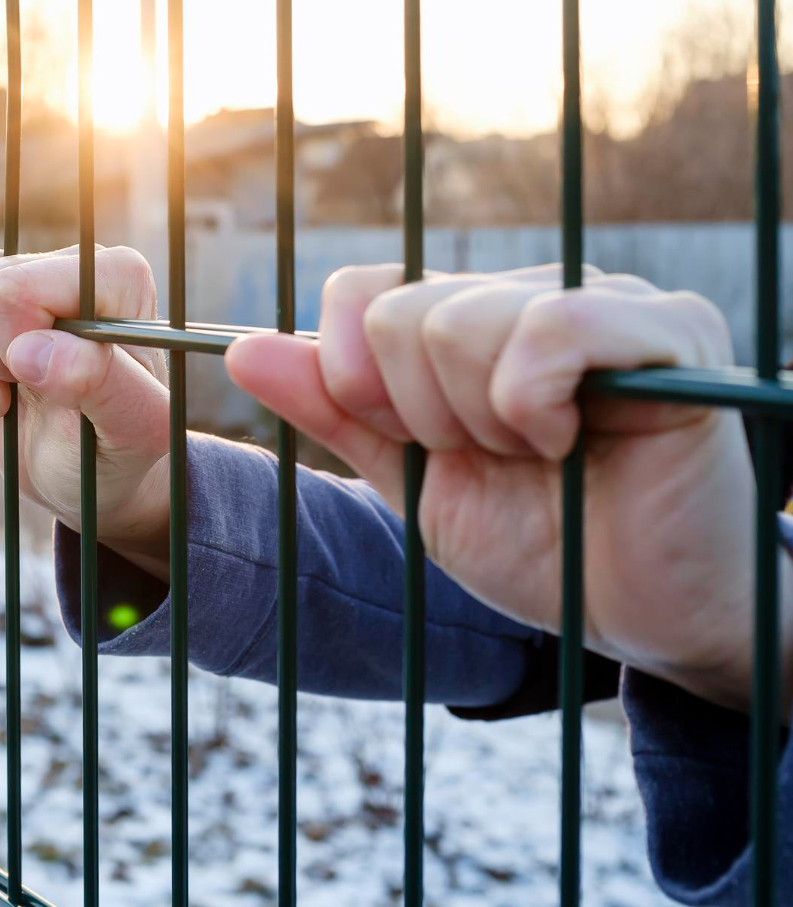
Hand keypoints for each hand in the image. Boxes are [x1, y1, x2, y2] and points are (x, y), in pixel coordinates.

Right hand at [0, 246, 172, 574]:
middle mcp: (80, 264)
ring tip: (14, 387)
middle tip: (30, 391)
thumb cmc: (119, 451)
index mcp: (121, 278)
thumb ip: (100, 384)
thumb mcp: (132, 431)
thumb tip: (30, 351)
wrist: (90, 473)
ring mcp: (36, 272)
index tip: (52, 386)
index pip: (20, 288)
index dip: (14, 347)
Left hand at [225, 263, 792, 713]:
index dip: (359, 378)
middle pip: (403, 316)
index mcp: (475, 321)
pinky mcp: (670, 332)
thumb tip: (240, 348)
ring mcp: (605, 302)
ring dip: (481, 423)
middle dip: (424, 417)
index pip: (363, 291)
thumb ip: (335, 411)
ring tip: (543, 457)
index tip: (413, 442)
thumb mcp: (413, 480)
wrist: (643, 619)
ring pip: (459, 322)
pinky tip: (570, 441)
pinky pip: (552, 327)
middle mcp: (536, 294)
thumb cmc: (541, 548)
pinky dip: (532, 405)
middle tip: (498, 460)